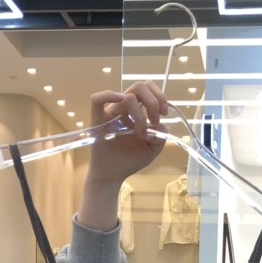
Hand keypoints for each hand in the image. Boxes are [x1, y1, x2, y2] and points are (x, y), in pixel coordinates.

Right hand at [79, 81, 168, 230]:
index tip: (164, 113)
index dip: (159, 96)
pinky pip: (97, 100)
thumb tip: (160, 125)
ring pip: (127, 96)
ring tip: (141, 133)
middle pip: (139, 87)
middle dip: (153, 102)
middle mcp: (124, 108)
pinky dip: (107, 95)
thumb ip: (160, 136)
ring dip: (140, 114)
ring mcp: (111, 113)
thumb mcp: (152, 150)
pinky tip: (119, 103)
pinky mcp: (98, 120)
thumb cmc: (130, 160)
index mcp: (137, 111)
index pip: (148, 89)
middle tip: (155, 121)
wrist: (113, 175)